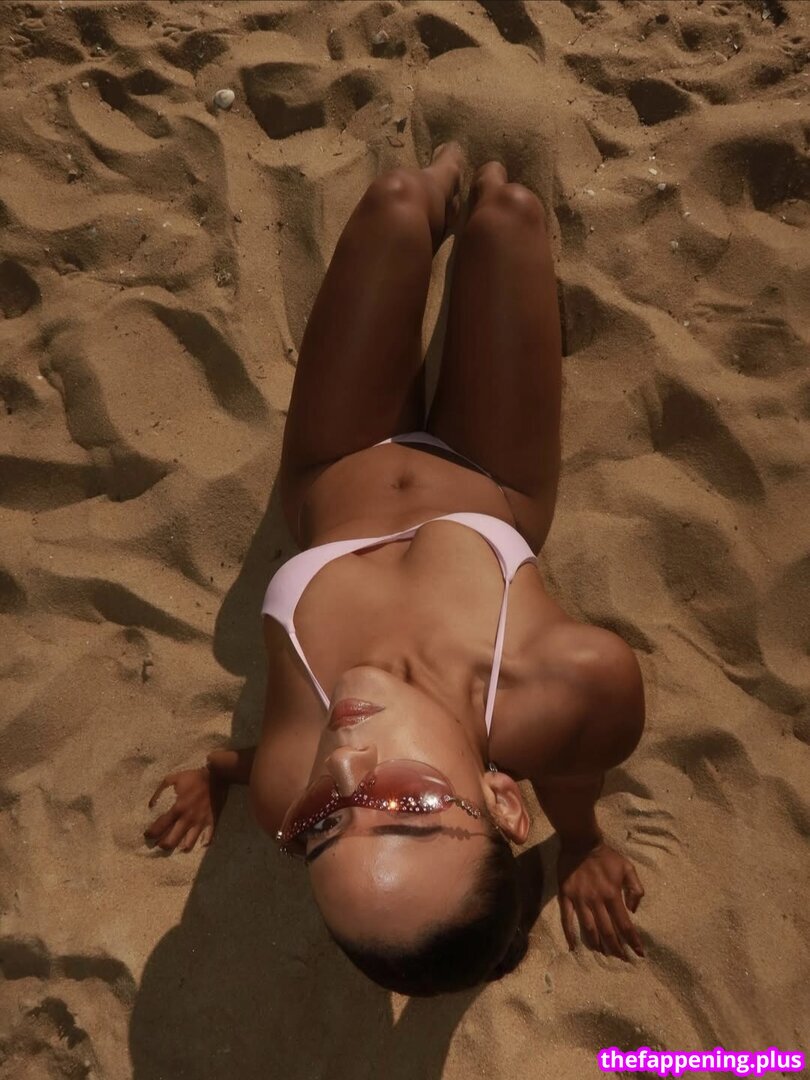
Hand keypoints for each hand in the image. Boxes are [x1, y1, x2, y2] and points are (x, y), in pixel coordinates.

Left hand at [144, 767, 227, 852]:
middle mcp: (187, 819)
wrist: (217, 777)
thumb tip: (151, 806)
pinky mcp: (212, 823)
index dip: (151, 834)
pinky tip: (198, 844)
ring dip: (180, 847)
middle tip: (160, 843)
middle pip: (171, 841)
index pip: (159, 827)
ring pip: (188, 844)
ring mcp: (200, 823)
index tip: (147, 835)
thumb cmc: (193, 778)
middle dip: (163, 845)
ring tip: (177, 846)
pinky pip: (207, 839)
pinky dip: (201, 844)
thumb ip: (159, 792)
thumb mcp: (172, 779)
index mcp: (177, 808)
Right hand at [557, 840, 644, 958]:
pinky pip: (567, 918)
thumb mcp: (628, 867)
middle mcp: (597, 901)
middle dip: (616, 948)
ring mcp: (580, 900)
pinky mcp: (565, 896)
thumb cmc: (606, 856)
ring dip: (597, 944)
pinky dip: (570, 933)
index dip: (633, 941)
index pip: (625, 924)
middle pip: (608, 931)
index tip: (639, 954)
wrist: (580, 842)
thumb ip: (635, 889)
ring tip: (603, 954)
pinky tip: (573, 946)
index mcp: (612, 895)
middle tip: (622, 959)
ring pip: (589, 929)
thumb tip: (633, 911)